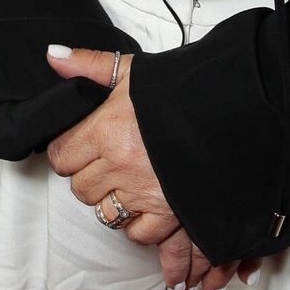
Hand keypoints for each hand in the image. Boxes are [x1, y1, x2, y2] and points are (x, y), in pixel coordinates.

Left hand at [46, 46, 259, 289]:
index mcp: (106, 129)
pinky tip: (144, 206)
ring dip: (111, 201)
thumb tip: (54, 57)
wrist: (234, 110)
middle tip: (106, 162)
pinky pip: (138, 233)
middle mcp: (121, 165)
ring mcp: (144, 192)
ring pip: (105, 213)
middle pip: (80, 188)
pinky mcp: (169, 212)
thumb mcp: (133, 70)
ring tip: (125, 183)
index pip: (61, 155)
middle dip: (89, 176)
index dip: (67, 151)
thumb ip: (89, 64)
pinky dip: (138, 224)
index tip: (78, 147)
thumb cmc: (183, 92)